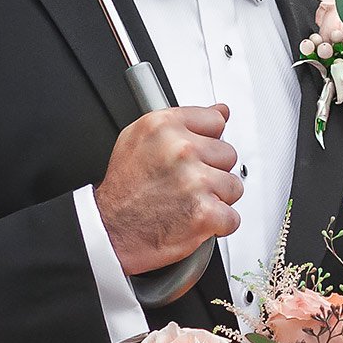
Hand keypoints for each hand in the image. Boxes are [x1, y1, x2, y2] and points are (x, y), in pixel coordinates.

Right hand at [95, 104, 241, 274]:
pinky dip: (217, 225)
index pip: (215, 121)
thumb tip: (220, 111)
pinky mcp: (204, 212)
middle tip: (185, 184)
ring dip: (217, 199)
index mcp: (164, 126)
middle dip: (212, 172)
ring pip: (233, 186)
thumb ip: (184, 122)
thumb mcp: (140, 139)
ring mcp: (194, 181)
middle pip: (228, 155)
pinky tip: (194, 221)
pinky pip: (232, 217)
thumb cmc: (123, 189)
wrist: (109, 231)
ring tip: (188, 203)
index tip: (195, 156)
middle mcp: (180, 149)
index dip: (206, 143)